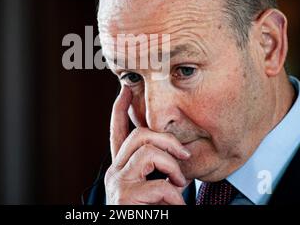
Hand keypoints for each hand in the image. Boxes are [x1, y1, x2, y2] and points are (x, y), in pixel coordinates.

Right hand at [104, 85, 190, 204]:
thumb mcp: (149, 186)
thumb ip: (153, 168)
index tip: (124, 89)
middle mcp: (114, 172)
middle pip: (139, 135)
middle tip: (185, 156)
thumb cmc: (147, 211)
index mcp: (121, 167)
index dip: (119, 109)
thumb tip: (173, 151)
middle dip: (167, 139)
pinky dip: (177, 197)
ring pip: (149, 153)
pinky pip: (161, 186)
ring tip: (180, 185)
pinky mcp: (125, 197)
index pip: (117, 132)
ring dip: (173, 168)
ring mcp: (118, 183)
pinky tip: (176, 207)